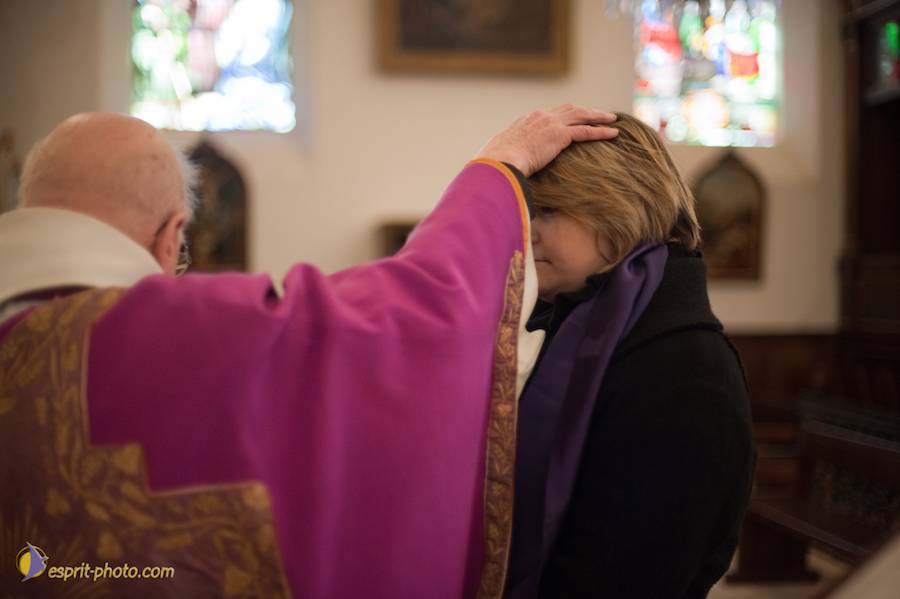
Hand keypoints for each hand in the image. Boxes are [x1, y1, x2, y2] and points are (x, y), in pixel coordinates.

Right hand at [474, 105, 618, 176]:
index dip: (565, 114)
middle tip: (599, 114)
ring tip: (612, 119)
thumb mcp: (500, 155)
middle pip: (570, 109)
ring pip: (582, 116)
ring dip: (598, 117)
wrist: (499, 161)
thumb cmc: (495, 163)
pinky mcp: (560, 135)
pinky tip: (614, 133)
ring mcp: (551, 124)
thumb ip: (508, 155)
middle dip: (585, 111)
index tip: (574, 117)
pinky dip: (601, 131)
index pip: (551, 113)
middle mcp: (541, 116)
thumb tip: (504, 168)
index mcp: (526, 120)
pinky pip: (586, 131)